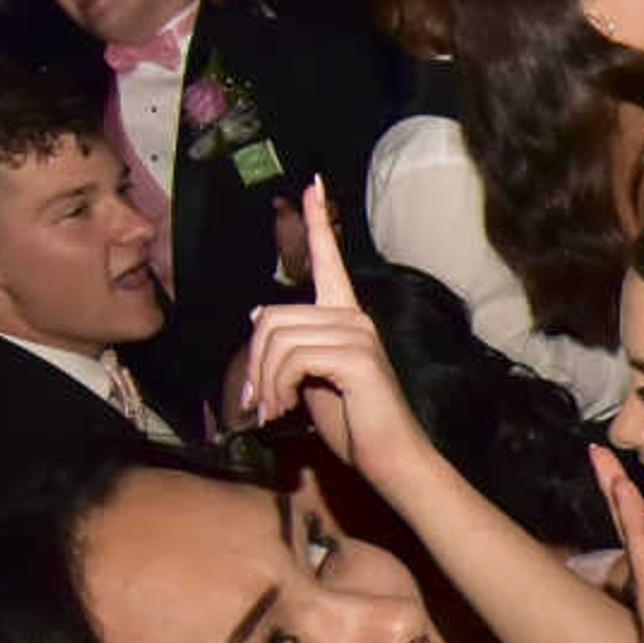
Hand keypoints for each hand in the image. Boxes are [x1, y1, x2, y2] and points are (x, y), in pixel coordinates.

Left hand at [236, 182, 435, 481]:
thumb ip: (289, 346)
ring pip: (277, 338)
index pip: (329, 260)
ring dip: (263, 380)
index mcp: (346, 317)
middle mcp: (354, 317)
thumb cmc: (353, 423)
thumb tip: (258, 312)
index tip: (312, 183)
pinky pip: (293, 357)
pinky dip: (278, 385)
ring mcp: (358, 333)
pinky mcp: (357, 357)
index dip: (318, 222)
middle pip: (272, 316)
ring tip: (272, 409)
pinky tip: (285, 408)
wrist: (389, 458)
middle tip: (260, 402)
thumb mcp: (309, 379)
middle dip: (254, 364)